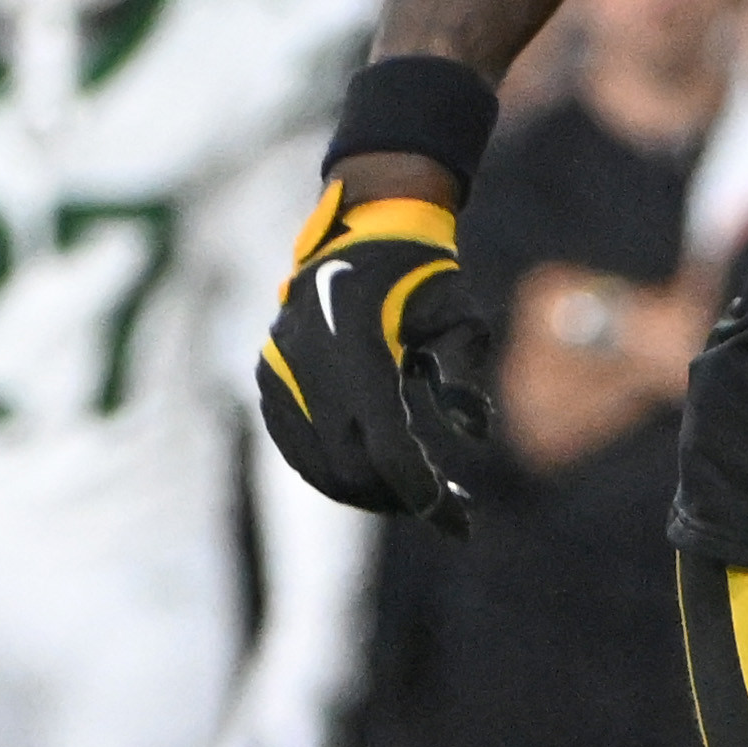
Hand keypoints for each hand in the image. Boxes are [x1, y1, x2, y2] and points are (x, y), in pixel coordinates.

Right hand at [254, 180, 493, 529]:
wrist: (361, 230)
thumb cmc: (422, 274)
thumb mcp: (460, 316)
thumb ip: (465, 375)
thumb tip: (477, 434)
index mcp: (360, 348)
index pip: (387, 445)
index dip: (420, 489)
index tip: (455, 516)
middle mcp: (312, 364)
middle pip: (351, 466)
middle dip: (399, 497)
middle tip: (447, 507)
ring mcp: (282, 372)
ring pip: (318, 464)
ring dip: (367, 491)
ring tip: (413, 497)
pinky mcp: (270, 378)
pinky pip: (295, 445)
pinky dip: (331, 470)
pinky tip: (371, 477)